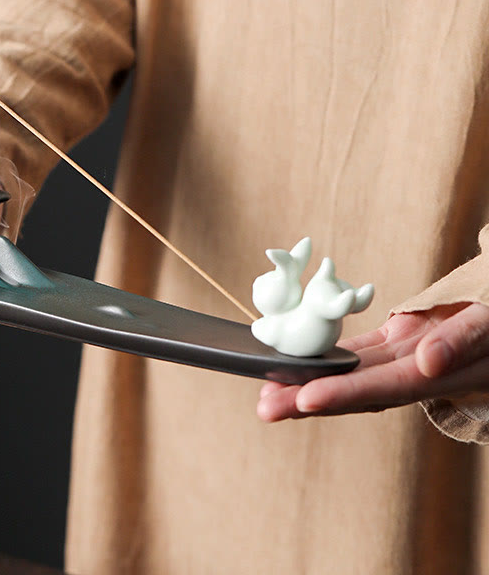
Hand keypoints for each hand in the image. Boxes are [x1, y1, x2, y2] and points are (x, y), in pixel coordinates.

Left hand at [256, 302, 488, 421]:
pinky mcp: (402, 338)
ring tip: (269, 390)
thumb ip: (462, 341)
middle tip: (265, 407)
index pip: (385, 386)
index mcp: (441, 370)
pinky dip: (333, 357)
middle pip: (358, 388)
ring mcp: (408, 354)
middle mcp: (418, 368)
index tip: (304, 399)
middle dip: (310, 399)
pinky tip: (302, 364)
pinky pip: (363, 351)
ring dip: (311, 381)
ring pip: (353, 372)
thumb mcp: (486, 322)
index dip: (344, 394)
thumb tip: (428, 363)